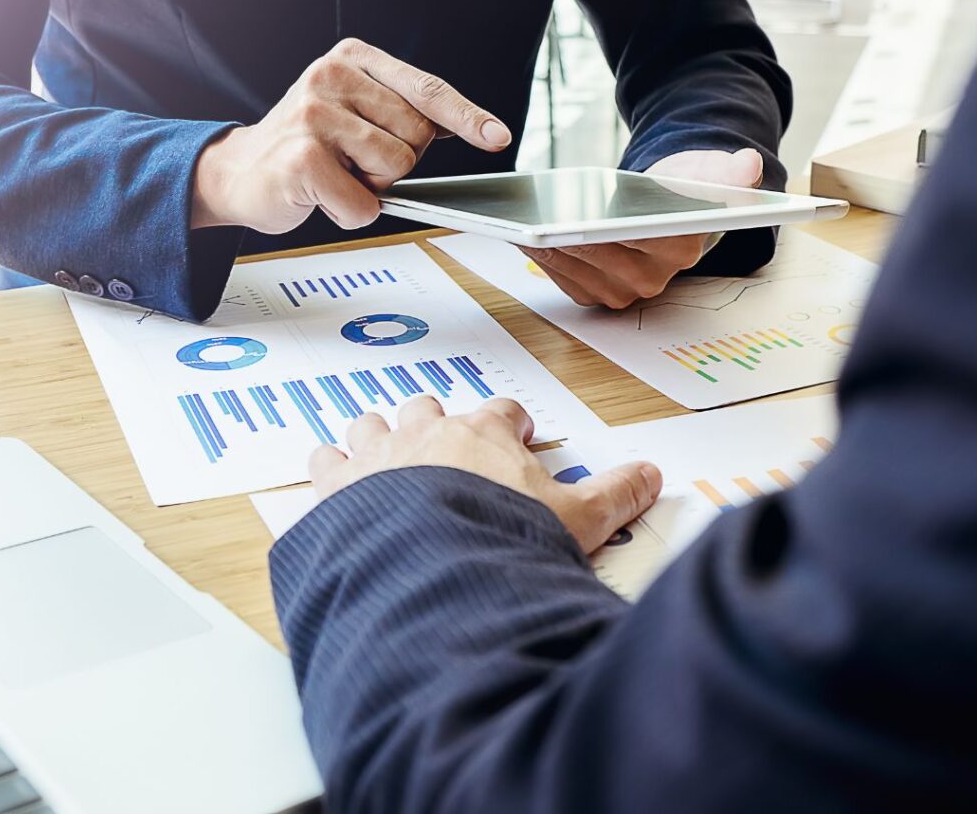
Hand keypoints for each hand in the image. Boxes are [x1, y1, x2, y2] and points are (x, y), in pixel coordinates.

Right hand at [191, 38, 511, 232]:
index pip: (427, 89)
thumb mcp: (355, 112)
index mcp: (352, 59)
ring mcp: (314, 114)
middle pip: (418, 136)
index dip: (467, 117)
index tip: (497, 137)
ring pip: (395, 168)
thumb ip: (401, 112)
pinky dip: (349, 211)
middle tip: (354, 160)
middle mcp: (332, 76)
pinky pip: (364, 203)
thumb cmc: (307, 145)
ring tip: (336, 175)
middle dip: (397, 162)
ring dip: (371, 188)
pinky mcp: (303, 157)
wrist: (240, 172)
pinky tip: (320, 194)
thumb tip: (466, 128)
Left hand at [310, 396, 661, 553]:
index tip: (518, 432)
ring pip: (372, 425)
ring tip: (381, 454)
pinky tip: (332, 481)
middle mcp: (429, 434)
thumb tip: (652, 475)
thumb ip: (616, 494)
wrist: (436, 567)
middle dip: (435, 422)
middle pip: (428, 408)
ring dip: (377, 437)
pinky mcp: (339, 488)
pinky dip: (329, 470)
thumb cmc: (505, 538)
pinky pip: (324, 461)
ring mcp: (380, 457)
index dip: (511, 422)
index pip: (502, 412)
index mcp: (485, 435)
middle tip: (444, 443)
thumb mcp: (579, 519)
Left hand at [520, 148, 763, 308]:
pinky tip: (524, 235)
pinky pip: (562, 278)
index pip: (641, 237)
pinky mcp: (596, 296)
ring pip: (576, 267)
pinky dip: (541, 257)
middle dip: (568, 235)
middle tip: (536, 217)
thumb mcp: (704, 170)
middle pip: (600, 254)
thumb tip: (750, 165)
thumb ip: (725, 172)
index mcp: (682, 247)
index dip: (608, 229)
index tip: (580, 221)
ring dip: (546, 246)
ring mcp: (623, 292)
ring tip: (521, 222)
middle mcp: (653, 278)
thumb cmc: (681, 188)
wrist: (665, 209)